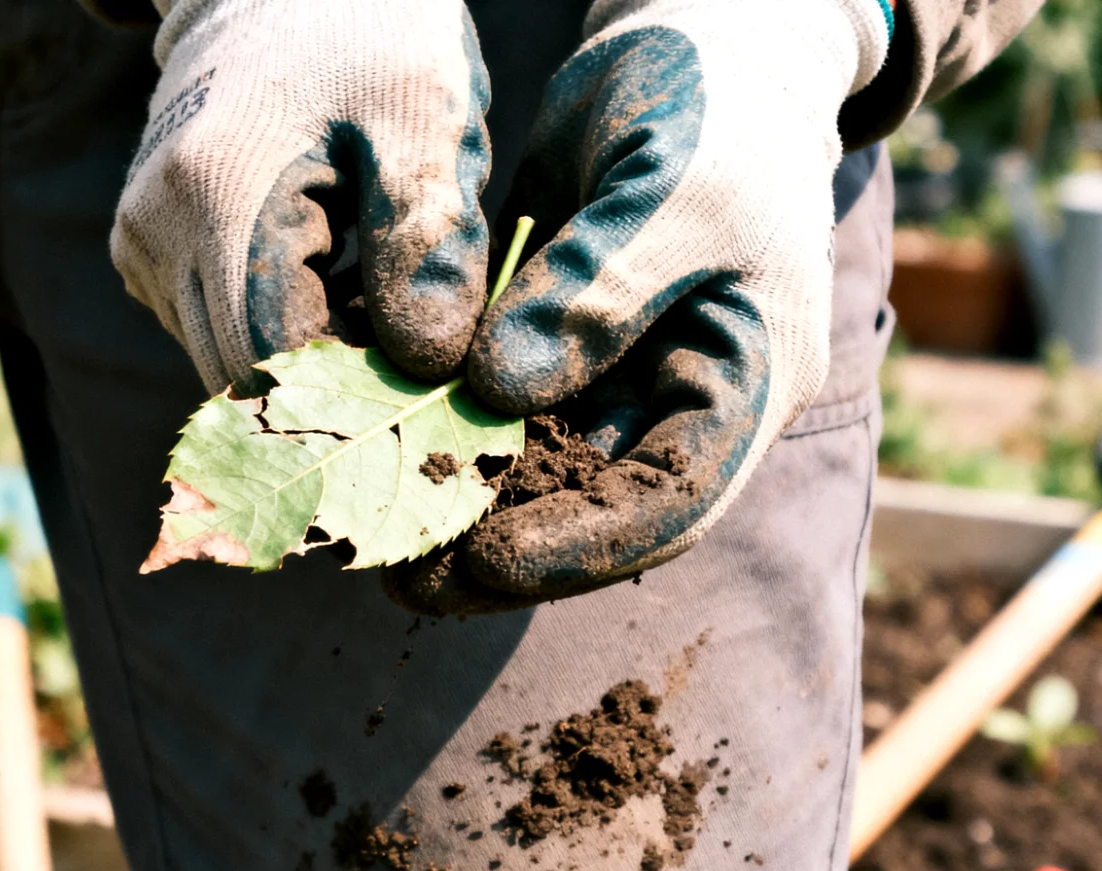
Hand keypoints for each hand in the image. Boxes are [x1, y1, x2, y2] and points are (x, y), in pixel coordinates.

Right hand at [111, 0, 491, 393]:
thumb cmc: (365, 36)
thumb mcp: (424, 118)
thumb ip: (429, 245)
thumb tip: (432, 370)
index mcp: (216, 201)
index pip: (274, 362)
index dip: (357, 386)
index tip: (429, 365)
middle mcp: (155, 237)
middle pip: (240, 375)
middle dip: (332, 380)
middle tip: (413, 335)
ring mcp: (141, 246)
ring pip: (225, 359)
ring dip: (306, 351)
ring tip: (376, 284)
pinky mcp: (144, 250)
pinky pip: (213, 324)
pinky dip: (277, 321)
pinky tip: (331, 269)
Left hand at [385, 0, 893, 614]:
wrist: (697, 36)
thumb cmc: (717, 105)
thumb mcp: (676, 193)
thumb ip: (596, 293)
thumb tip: (495, 392)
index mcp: (746, 379)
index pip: (673, 499)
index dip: (584, 544)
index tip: (489, 559)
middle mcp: (677, 394)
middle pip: (594, 507)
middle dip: (503, 549)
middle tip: (405, 577)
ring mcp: (612, 370)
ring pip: (533, 465)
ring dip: (456, 502)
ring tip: (368, 532)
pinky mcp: (549, 336)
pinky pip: (490, 399)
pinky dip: (433, 423)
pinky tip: (364, 444)